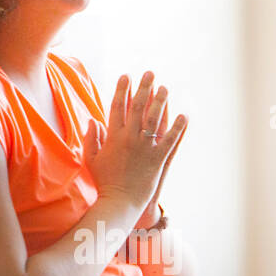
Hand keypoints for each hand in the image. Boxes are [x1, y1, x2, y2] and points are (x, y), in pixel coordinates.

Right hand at [85, 71, 186, 215]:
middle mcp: (129, 139)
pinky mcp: (158, 159)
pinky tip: (184, 116)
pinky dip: (178, 127)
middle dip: (144, 88)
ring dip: (161, 101)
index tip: (126, 76)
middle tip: (150, 73)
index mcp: (113, 137)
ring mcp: (145, 148)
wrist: (119, 202)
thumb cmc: (104, 182)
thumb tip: (92, 120)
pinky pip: (170, 140)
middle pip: (137, 107)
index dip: (122, 90)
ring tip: (165, 88)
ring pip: (154, 119)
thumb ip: (91, 138)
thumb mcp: (91, 159)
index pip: (117, 107)